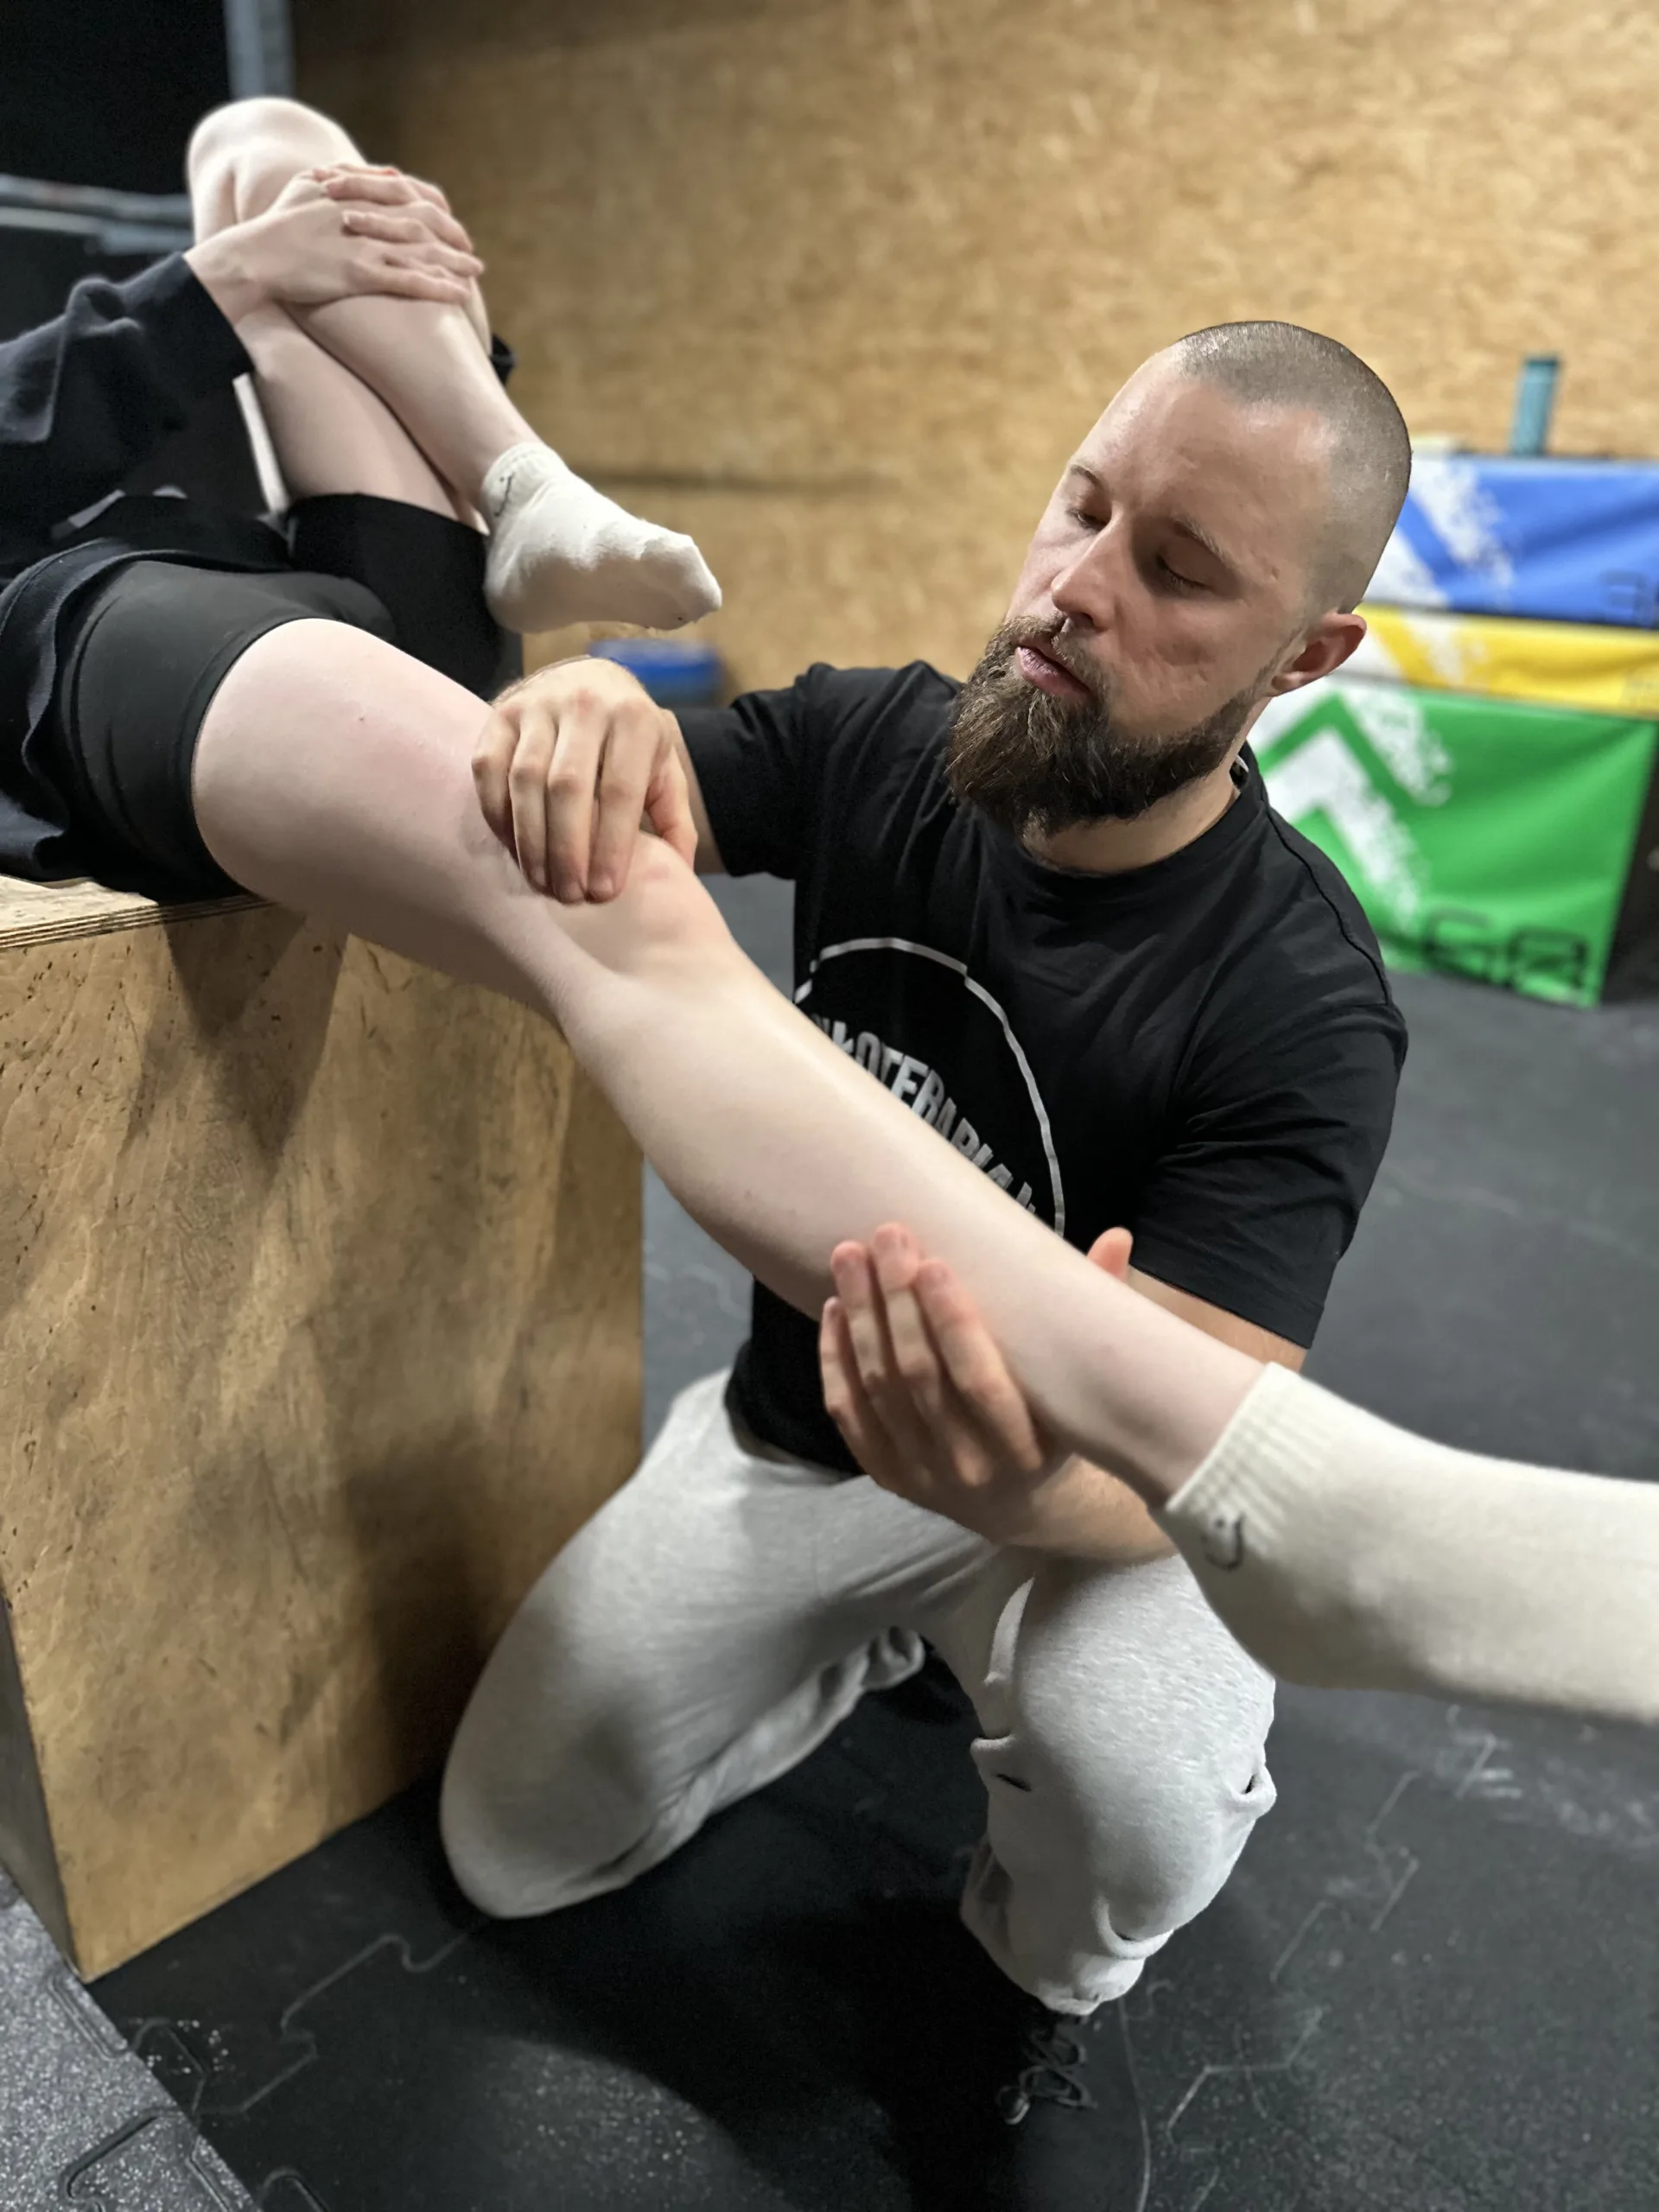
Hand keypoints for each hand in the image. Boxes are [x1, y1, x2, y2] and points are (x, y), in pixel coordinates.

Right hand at [185, 167, 481, 323]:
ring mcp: (363, 244)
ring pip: (422, 250)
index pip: (406, 193)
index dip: (433, 206)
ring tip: (476, 273)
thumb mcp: (306, 187)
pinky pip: (410, 281)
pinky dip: (438, 286)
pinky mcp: (360, 273)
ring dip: (453, 262)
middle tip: (470, 250)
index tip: (449, 219)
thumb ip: (343, 176)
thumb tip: (380, 172)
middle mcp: (364, 214)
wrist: (254, 256)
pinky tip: (460, 295)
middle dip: (451, 235)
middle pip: (422, 220)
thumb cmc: (275, 225)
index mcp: (352, 192)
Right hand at [472, 656, 697, 900]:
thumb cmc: (632, 741)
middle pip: (567, 787)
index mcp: (633, 719)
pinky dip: (499, 816)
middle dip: (567, 850)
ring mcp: (536, 706)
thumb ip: (674, 819)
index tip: (604, 892)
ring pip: (525, 780)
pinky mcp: (500, 715)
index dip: (610, 846)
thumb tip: (678, 872)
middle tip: (570, 896)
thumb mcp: (664, 770)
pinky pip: (490, 771)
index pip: (619, 789)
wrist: (591, 681)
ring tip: (542, 883)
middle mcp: (584, 704)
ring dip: (530, 841)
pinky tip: (516, 850)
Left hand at [820, 1221, 1173, 1558]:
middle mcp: (969, 1469)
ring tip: (850, 1256)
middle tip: (886, 1237)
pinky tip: (836, 1307)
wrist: (1025, 1507)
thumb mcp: (1081, 1381)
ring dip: (862, 1318)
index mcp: (1025, 1449)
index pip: (980, 1382)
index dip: (952, 1323)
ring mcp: (921, 1476)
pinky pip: (850, 1413)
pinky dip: (837, 1358)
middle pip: (919, 1378)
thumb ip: (1098, 1307)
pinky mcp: (887, 1475)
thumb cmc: (1058, 1421)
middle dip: (897, 1301)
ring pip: (880, 1389)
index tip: (933, 1263)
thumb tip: (1117, 1236)